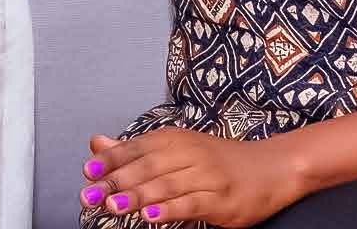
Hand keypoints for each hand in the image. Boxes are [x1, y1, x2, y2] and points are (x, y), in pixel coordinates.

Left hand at [80, 130, 299, 226]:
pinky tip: (151, 216)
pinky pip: (190, 203)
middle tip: (91, 195)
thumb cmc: (217, 162)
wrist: (269, 168)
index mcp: (174, 139)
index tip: (87, 172)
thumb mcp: (176, 150)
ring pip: (166, 185)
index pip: (137, 147)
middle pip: (147, 166)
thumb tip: (97, 144)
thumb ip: (135, 151)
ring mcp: (205, 175)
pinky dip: (169, 210)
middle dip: (116, 181)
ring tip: (113, 206)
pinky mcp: (220, 198)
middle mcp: (188, 152)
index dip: (111, 160)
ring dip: (137, 196)